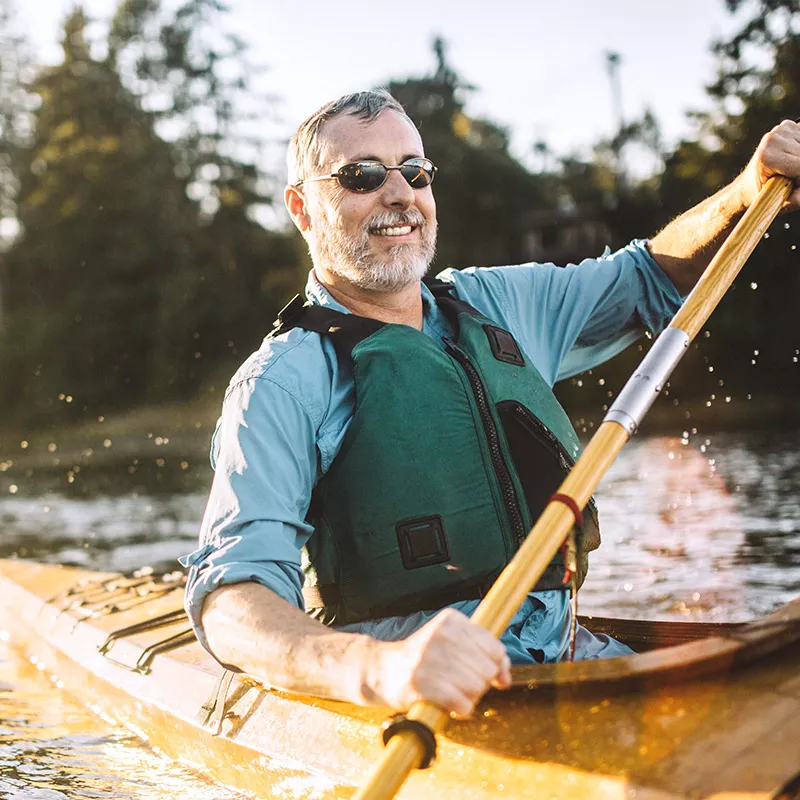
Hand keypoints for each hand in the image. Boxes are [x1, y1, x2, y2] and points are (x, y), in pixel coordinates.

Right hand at [364, 608, 511, 715]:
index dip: (497, 667)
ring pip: (476, 688)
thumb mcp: (452, 643)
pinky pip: (462, 703)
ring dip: (468, 697)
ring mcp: (429, 658)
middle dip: (479, 683)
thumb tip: (505, 677)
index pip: (495, 648)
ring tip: (452, 691)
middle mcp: (441, 635)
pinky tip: (450, 704)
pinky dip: (461, 709)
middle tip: (460, 682)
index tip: (489, 675)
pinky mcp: (421, 683)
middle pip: (487, 670)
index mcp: (451, 620)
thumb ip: (484, 653)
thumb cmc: (424, 658)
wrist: (382, 669)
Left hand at [739, 119, 799, 209]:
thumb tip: (799, 194)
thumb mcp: (780, 202)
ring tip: (790, 170)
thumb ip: (798, 198)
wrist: (747, 185)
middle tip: (790, 179)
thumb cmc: (763, 196)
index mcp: (767, 156)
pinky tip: (792, 159)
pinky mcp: (787, 126)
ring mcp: (779, 130)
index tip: (792, 187)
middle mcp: (772, 139)